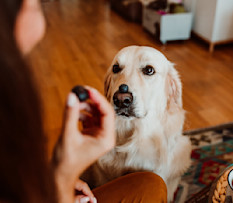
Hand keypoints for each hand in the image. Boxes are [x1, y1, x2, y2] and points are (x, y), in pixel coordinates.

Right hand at [53, 86, 114, 202]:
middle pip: (103, 112)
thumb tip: (72, 96)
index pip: (108, 113)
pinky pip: (90, 119)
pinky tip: (74, 114)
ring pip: (96, 114)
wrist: (60, 175)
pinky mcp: (91, 134)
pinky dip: (82, 114)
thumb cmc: (66, 161)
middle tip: (82, 92)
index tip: (89, 90)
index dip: (99, 100)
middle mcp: (105, 136)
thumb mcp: (68, 135)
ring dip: (86, 107)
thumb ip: (70, 115)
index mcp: (106, 139)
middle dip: (92, 101)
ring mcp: (99, 135)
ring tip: (75, 104)